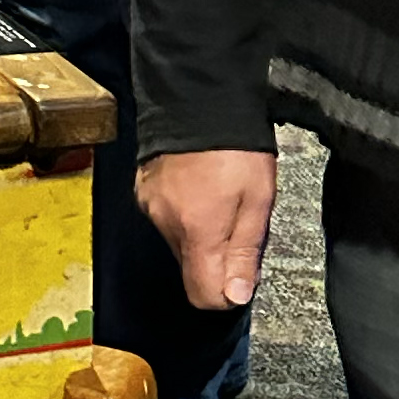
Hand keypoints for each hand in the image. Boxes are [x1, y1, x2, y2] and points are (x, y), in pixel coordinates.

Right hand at [137, 150, 276, 309]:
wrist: (198, 102)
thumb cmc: (235, 150)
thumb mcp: (257, 203)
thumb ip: (244, 253)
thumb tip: (236, 297)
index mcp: (197, 231)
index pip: (202, 294)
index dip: (225, 294)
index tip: (241, 276)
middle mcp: (165, 223)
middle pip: (191, 268)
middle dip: (215, 258)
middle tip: (237, 224)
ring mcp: (149, 205)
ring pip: (178, 243)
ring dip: (198, 234)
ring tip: (218, 200)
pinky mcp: (141, 190)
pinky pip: (164, 220)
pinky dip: (181, 214)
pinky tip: (196, 190)